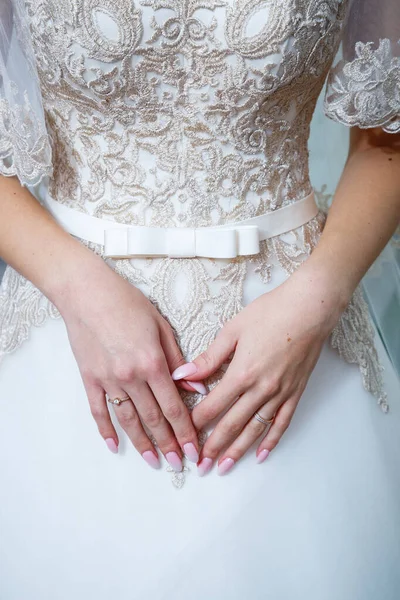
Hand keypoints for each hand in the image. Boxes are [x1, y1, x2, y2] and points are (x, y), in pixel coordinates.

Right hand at [57, 255, 200, 470]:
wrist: (87, 292)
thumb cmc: (127, 303)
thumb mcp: (161, 326)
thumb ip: (179, 359)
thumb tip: (194, 387)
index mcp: (153, 363)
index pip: (174, 407)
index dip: (186, 432)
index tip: (194, 449)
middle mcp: (131, 377)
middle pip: (153, 419)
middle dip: (168, 444)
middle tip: (179, 463)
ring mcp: (108, 380)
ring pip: (129, 420)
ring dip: (142, 444)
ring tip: (153, 461)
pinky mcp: (90, 379)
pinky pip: (99, 411)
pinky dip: (106, 431)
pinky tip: (115, 446)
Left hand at [172, 264, 344, 475]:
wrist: (310, 308)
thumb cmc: (271, 313)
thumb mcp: (233, 330)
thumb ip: (208, 358)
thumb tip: (182, 375)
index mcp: (241, 373)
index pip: (212, 406)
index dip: (196, 423)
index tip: (184, 436)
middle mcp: (261, 389)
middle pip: (232, 425)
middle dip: (213, 447)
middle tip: (200, 466)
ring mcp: (280, 394)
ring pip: (255, 430)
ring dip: (238, 451)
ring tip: (224, 468)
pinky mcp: (295, 392)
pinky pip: (282, 423)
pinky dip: (271, 441)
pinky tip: (262, 455)